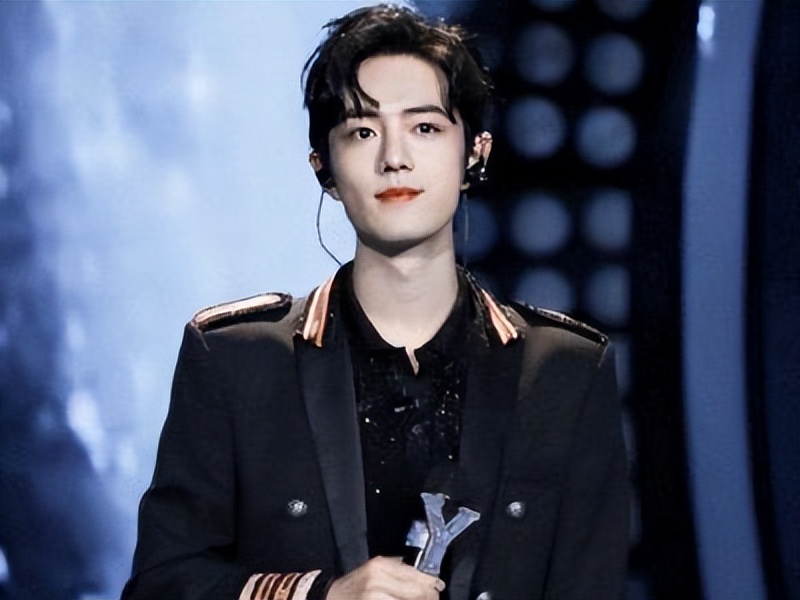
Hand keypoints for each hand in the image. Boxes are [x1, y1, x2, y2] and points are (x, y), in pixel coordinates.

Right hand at [326, 556, 444, 599]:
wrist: (327, 599)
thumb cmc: (351, 587)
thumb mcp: (371, 570)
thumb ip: (395, 570)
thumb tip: (425, 579)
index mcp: (379, 566)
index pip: (415, 575)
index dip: (431, 585)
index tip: (439, 589)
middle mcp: (378, 580)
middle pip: (416, 592)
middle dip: (429, 597)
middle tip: (435, 598)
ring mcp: (374, 597)